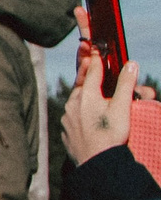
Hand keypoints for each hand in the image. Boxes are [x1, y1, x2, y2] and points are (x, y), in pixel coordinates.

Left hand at [65, 9, 137, 166]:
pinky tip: (93, 113)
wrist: (95, 166)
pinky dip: (86, 107)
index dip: (91, 50)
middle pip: (83, 79)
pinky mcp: (68, 127)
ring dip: (90, 90)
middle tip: (86, 47)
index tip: (87, 34)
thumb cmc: (110, 138)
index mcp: (86, 94)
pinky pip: (77, 111)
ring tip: (98, 90)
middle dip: (89, 66)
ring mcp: (68, 115)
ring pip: (80, 96)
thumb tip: (131, 63)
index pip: (91, 66)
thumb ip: (126, 86)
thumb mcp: (123, 110)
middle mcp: (73, 102)